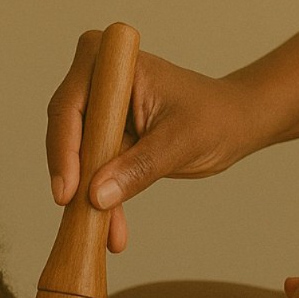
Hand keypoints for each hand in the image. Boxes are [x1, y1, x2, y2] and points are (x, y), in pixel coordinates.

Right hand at [47, 30, 258, 251]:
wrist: (234, 125)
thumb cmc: (214, 118)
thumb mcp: (178, 143)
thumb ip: (137, 168)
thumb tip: (96, 196)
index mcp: (110, 62)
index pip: (70, 108)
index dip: (64, 152)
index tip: (67, 193)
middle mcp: (96, 80)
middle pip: (66, 135)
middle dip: (75, 181)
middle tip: (80, 219)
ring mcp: (99, 109)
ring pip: (77, 160)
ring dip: (89, 200)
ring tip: (104, 235)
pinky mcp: (106, 136)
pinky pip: (93, 172)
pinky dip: (103, 202)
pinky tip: (113, 233)